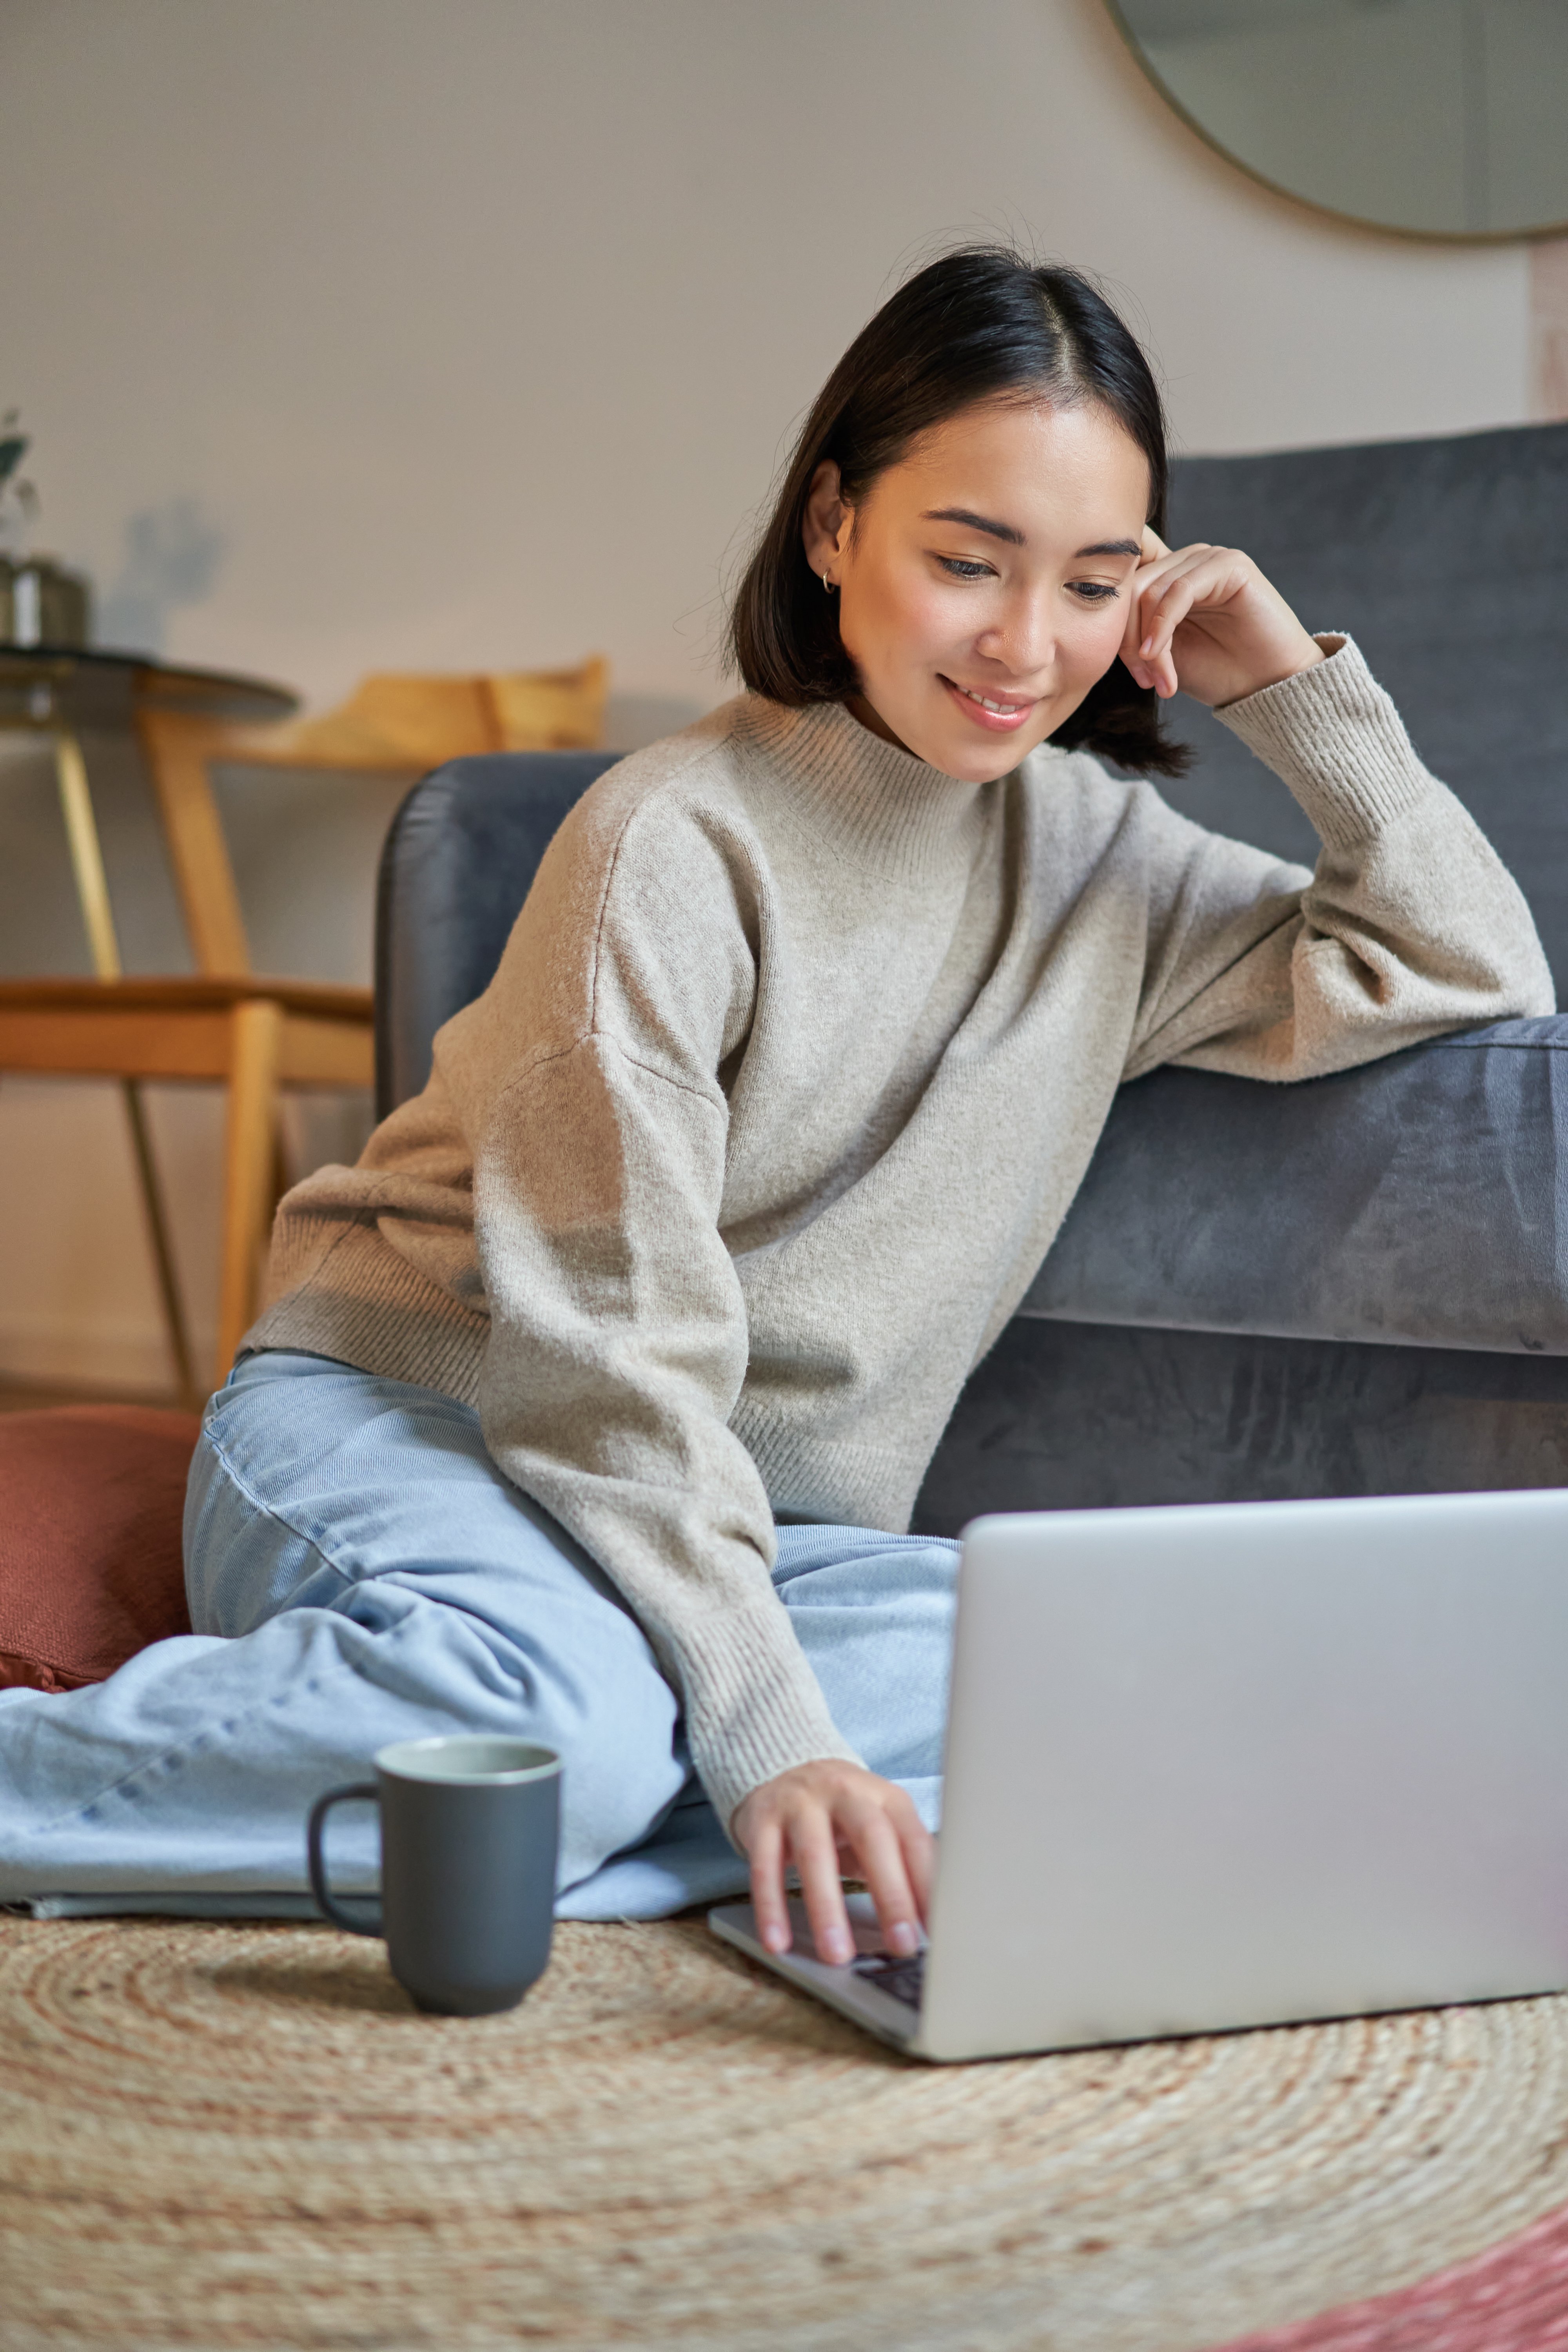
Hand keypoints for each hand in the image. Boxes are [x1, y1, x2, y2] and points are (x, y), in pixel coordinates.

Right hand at [731, 1759, 933, 1967]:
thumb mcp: (882, 1826)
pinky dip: (770, 1907)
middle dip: (890, 1894)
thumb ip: (905, 1864)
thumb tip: (932, 1921)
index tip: (936, 1931)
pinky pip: (765, 1865)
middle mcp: (845, 1792)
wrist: (786, 1769)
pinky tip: (777, 1941)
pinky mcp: (764, 1819)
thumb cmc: (846, 1815)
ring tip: (836, 1954)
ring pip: (815, 1853)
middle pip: (872, 1837)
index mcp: (885, 1797)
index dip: (927, 1885)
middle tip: (901, 1944)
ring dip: (827, 1908)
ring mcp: (802, 1802)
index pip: (913, 1840)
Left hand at [1121, 528, 1323, 709]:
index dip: (1114, 624)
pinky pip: (1179, 591)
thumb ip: (1132, 632)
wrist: (1266, 685)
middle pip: (1131, 588)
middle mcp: (1186, 561)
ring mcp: (1208, 558)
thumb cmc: (1216, 671)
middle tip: (1142, 678)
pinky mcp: (1230, 565)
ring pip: (1151, 592)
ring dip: (1148, 643)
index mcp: (1167, 577)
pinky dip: (1162, 628)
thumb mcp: (1160, 653)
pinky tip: (1159, 658)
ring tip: (1158, 678)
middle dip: (1128, 639)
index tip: (1126, 668)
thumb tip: (1097, 623)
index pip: (1121, 584)